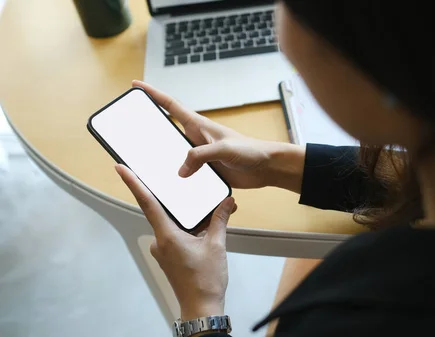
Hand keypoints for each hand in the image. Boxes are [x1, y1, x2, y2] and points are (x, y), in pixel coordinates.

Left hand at [116, 164, 234, 319]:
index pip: (147, 203)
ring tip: (209, 221)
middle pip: (163, 212)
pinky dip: (190, 231)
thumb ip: (220, 220)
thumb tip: (227, 203)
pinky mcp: (169, 257)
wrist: (202, 308)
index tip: (121, 169)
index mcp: (167, 236)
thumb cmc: (205, 281)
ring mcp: (163, 251)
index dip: (134, 183)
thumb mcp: (217, 245)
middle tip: (190, 191)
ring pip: (173, 225)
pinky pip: (176, 236)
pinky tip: (205, 234)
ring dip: (189, 221)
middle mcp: (160, 242)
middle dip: (179, 202)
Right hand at [132, 80, 304, 190]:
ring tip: (143, 161)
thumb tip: (181, 170)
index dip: (153, 94)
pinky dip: (176, 177)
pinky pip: (185, 173)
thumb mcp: (224, 149)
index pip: (171, 106)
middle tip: (129, 127)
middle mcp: (197, 139)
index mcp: (199, 126)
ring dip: (161, 157)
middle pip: (167, 130)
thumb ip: (201, 156)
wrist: (267, 167)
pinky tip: (169, 185)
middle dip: (149, 127)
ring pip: (174, 154)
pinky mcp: (206, 171)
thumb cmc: (251, 150)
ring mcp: (201, 155)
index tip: (136, 85)